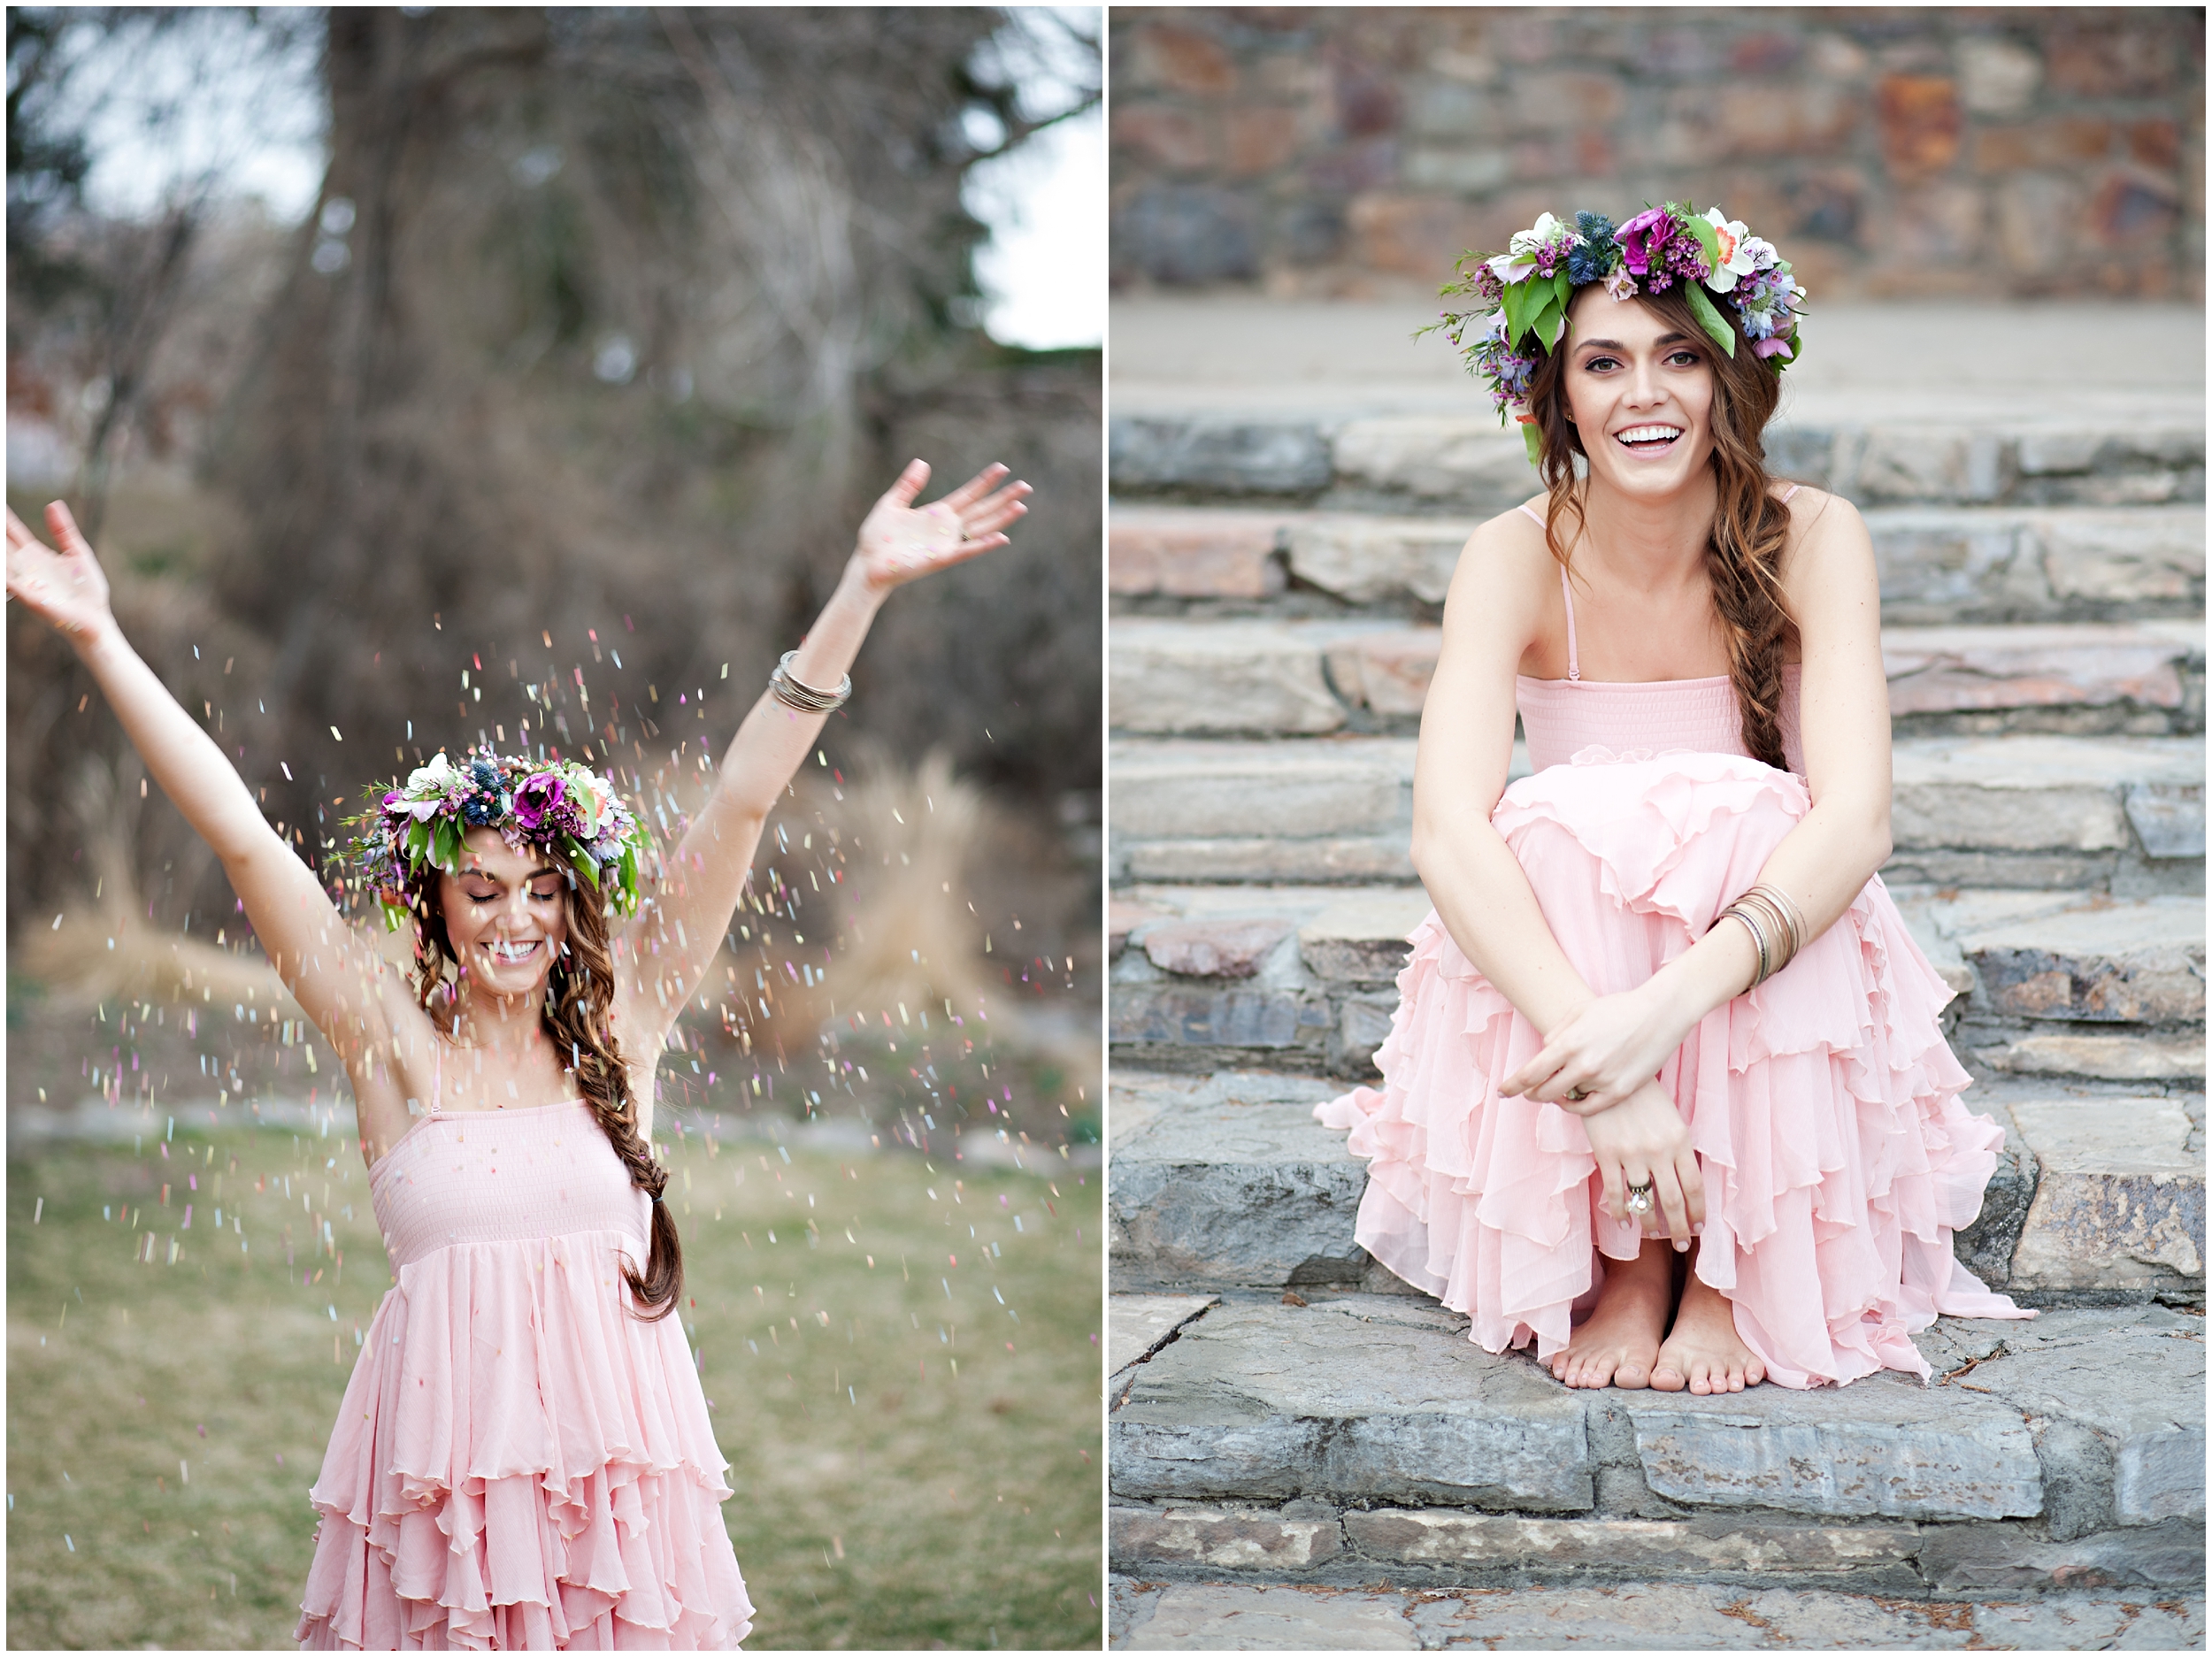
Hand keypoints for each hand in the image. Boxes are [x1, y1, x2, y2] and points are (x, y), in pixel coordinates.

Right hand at [7, 501, 114, 644]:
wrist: (96, 618)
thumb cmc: (87, 589)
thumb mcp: (77, 553)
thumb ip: (63, 531)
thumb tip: (52, 504)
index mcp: (37, 556)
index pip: (15, 533)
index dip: (6, 519)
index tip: (1, 505)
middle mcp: (26, 568)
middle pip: (4, 545)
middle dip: (0, 533)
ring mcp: (25, 582)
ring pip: (4, 563)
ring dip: (1, 553)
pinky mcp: (29, 597)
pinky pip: (10, 583)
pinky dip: (5, 575)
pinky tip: (3, 566)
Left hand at [850, 459, 1028, 595]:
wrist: (868, 563)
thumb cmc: (877, 538)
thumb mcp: (891, 503)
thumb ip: (908, 485)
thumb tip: (922, 462)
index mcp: (936, 514)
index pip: (967, 495)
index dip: (985, 482)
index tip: (1002, 468)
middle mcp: (947, 529)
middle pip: (982, 510)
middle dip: (1003, 498)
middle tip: (1026, 486)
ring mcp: (946, 544)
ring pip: (981, 529)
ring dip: (1001, 519)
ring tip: (1021, 507)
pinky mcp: (941, 559)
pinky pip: (966, 551)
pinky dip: (984, 545)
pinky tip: (1002, 538)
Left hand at [1501, 983, 1692, 1116]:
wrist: (1659, 1014)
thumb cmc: (1617, 1009)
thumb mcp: (1579, 1012)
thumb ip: (1555, 1034)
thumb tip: (1542, 1054)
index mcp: (1568, 1043)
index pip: (1529, 1073)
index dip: (1511, 1085)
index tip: (1502, 1091)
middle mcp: (1583, 1064)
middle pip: (1543, 1092)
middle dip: (1531, 1094)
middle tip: (1528, 1093)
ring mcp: (1602, 1080)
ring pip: (1567, 1098)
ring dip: (1558, 1095)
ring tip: (1559, 1086)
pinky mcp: (1620, 1091)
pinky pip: (1589, 1109)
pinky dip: (1577, 1106)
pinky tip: (1574, 1099)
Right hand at [1579, 1080, 1703, 1245]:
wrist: (1605, 1073)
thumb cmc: (1642, 1095)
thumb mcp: (1670, 1117)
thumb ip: (1677, 1148)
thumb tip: (1683, 1181)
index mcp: (1679, 1140)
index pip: (1694, 1186)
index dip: (1698, 1211)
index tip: (1698, 1228)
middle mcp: (1659, 1150)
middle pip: (1674, 1200)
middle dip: (1679, 1226)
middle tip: (1680, 1244)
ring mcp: (1632, 1154)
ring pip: (1645, 1200)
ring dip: (1650, 1224)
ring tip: (1653, 1235)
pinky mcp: (1606, 1154)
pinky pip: (1616, 1192)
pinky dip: (1621, 1211)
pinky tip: (1625, 1222)